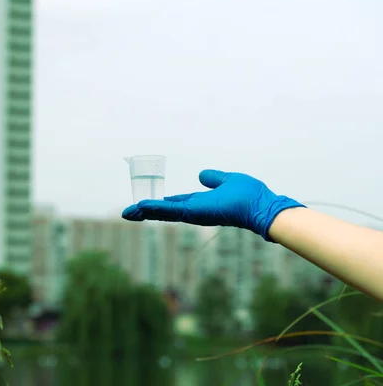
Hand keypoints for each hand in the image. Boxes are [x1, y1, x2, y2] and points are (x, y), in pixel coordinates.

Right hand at [121, 169, 304, 241]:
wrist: (261, 207)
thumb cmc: (250, 195)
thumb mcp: (227, 180)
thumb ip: (214, 178)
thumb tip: (202, 175)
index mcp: (200, 203)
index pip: (175, 205)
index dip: (160, 206)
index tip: (145, 206)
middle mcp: (194, 211)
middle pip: (164, 212)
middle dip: (145, 213)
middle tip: (128, 213)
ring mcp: (193, 213)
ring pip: (164, 213)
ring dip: (146, 212)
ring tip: (129, 212)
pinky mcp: (194, 213)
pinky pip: (170, 210)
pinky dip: (155, 209)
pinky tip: (141, 207)